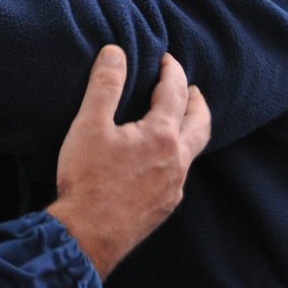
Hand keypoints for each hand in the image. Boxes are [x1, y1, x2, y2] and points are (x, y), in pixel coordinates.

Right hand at [47, 47, 210, 277]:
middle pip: (200, 123)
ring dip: (190, 129)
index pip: (175, 93)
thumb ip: (105, 86)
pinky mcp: (164, 206)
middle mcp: (177, 161)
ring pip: (193, 151)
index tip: (167, 59)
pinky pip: (181, 174)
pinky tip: (162, 159)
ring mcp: (173, 187)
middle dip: (196, 101)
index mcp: (162, 136)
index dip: (172, 72)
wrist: (86, 235)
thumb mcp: (89, 125)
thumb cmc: (87, 179)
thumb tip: (115, 52)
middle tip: (191, 88)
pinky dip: (178, 155)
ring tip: (180, 120)